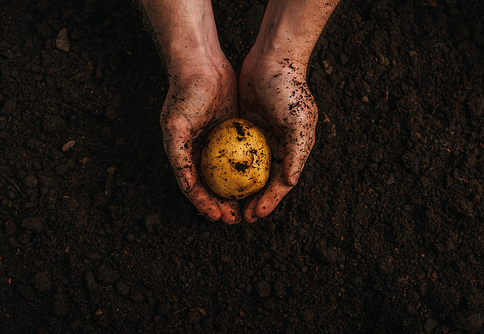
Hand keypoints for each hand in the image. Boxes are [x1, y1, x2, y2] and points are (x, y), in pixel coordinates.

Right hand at [161, 59, 241, 223]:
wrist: (203, 64)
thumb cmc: (185, 94)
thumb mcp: (176, 127)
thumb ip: (178, 157)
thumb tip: (186, 187)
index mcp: (185, 154)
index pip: (195, 187)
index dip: (205, 204)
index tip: (218, 217)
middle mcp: (201, 152)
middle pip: (214, 185)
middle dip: (223, 204)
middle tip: (237, 219)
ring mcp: (219, 143)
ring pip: (230, 175)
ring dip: (238, 192)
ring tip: (250, 207)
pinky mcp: (235, 132)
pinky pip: (243, 156)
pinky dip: (249, 170)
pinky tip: (260, 181)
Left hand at [239, 54, 317, 221]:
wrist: (273, 58)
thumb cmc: (289, 90)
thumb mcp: (298, 123)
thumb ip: (296, 154)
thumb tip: (289, 183)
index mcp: (292, 150)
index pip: (279, 184)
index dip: (267, 202)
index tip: (252, 215)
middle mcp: (276, 147)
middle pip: (261, 182)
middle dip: (250, 201)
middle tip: (235, 216)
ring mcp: (258, 138)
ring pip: (245, 171)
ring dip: (236, 188)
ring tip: (223, 203)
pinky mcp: (242, 127)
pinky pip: (231, 152)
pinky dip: (225, 166)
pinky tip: (213, 177)